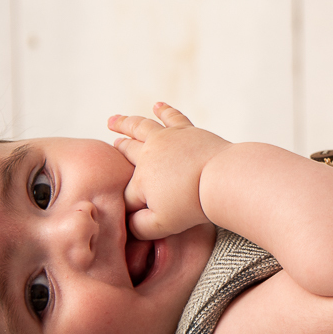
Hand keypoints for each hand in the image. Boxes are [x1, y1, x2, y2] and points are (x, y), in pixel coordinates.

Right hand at [109, 102, 230, 239]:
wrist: (220, 179)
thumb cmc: (192, 204)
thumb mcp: (161, 225)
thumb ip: (140, 227)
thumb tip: (129, 223)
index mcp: (140, 180)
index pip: (128, 194)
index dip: (129, 205)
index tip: (131, 207)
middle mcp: (149, 155)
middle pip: (128, 151)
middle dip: (119, 149)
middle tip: (112, 143)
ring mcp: (167, 139)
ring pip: (141, 127)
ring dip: (126, 123)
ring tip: (114, 120)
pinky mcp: (187, 131)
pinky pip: (171, 117)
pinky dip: (164, 111)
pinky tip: (158, 106)